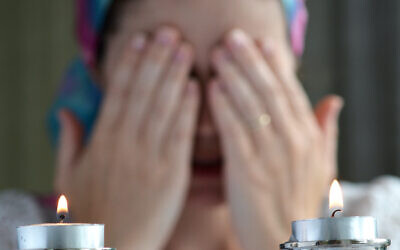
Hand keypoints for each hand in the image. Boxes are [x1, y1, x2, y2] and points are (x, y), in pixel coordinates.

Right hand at [55, 27, 198, 249]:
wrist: (112, 249)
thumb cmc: (91, 214)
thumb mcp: (68, 177)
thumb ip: (67, 141)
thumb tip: (65, 111)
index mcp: (101, 141)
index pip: (116, 93)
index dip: (128, 64)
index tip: (139, 40)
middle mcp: (124, 144)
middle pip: (141, 93)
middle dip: (155, 59)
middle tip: (168, 32)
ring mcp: (149, 158)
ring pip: (162, 107)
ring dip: (174, 75)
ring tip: (183, 48)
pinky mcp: (171, 175)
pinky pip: (180, 136)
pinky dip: (187, 109)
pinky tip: (196, 87)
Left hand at [210, 29, 342, 248]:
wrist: (284, 242)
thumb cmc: (296, 201)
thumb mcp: (321, 166)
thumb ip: (326, 131)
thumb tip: (334, 99)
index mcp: (309, 139)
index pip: (292, 93)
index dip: (277, 65)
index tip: (263, 42)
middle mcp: (293, 143)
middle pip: (271, 93)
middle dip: (251, 62)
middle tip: (234, 38)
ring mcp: (272, 157)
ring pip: (253, 107)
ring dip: (235, 77)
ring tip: (219, 54)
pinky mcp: (249, 172)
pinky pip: (235, 132)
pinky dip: (224, 108)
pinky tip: (212, 89)